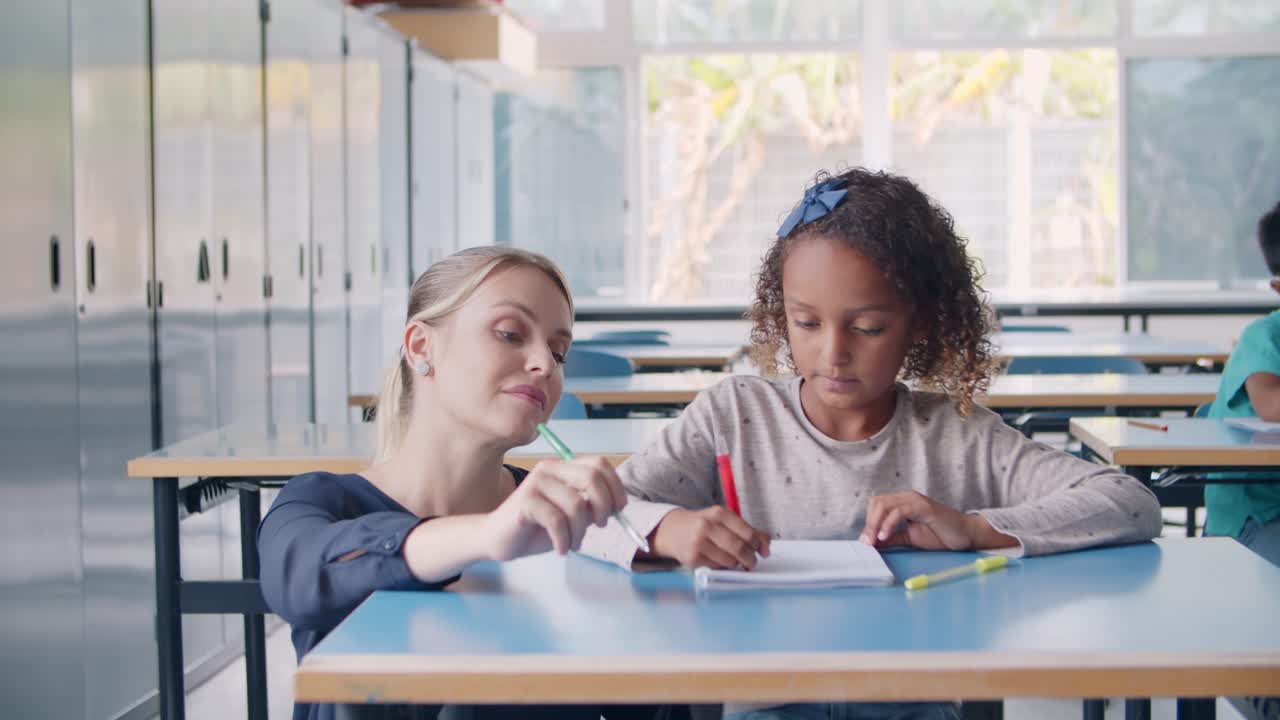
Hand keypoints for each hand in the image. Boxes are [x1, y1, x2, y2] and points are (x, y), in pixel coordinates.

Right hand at [484, 457, 626, 559]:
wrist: (497, 539)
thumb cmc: (536, 528)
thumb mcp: (570, 516)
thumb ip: (590, 506)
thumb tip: (615, 506)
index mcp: (563, 467)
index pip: (599, 464)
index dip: (615, 486)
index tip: (618, 510)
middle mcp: (550, 469)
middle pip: (592, 478)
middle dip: (604, 506)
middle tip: (599, 526)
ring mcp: (536, 482)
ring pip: (577, 505)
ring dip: (580, 531)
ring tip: (573, 544)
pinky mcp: (525, 501)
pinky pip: (557, 521)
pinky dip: (564, 540)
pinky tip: (560, 549)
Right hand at [650, 507, 771, 568]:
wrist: (673, 530)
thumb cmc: (704, 526)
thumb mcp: (725, 521)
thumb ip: (748, 531)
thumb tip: (766, 548)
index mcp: (719, 513)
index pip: (748, 533)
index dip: (757, 545)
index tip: (759, 550)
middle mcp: (708, 526)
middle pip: (740, 548)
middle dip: (750, 559)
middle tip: (751, 562)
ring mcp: (698, 542)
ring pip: (730, 561)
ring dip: (735, 564)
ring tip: (731, 559)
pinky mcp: (692, 558)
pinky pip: (717, 568)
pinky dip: (722, 568)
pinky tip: (717, 560)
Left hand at [860, 491, 978, 550]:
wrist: (966, 534)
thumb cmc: (940, 534)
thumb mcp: (910, 538)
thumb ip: (892, 538)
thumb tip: (872, 542)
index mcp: (902, 502)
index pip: (876, 505)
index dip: (868, 522)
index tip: (866, 541)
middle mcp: (906, 497)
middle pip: (876, 502)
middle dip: (868, 523)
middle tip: (867, 543)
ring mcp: (915, 500)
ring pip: (884, 504)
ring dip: (874, 524)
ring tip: (873, 541)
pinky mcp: (924, 507)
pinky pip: (899, 511)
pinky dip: (888, 523)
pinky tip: (885, 535)